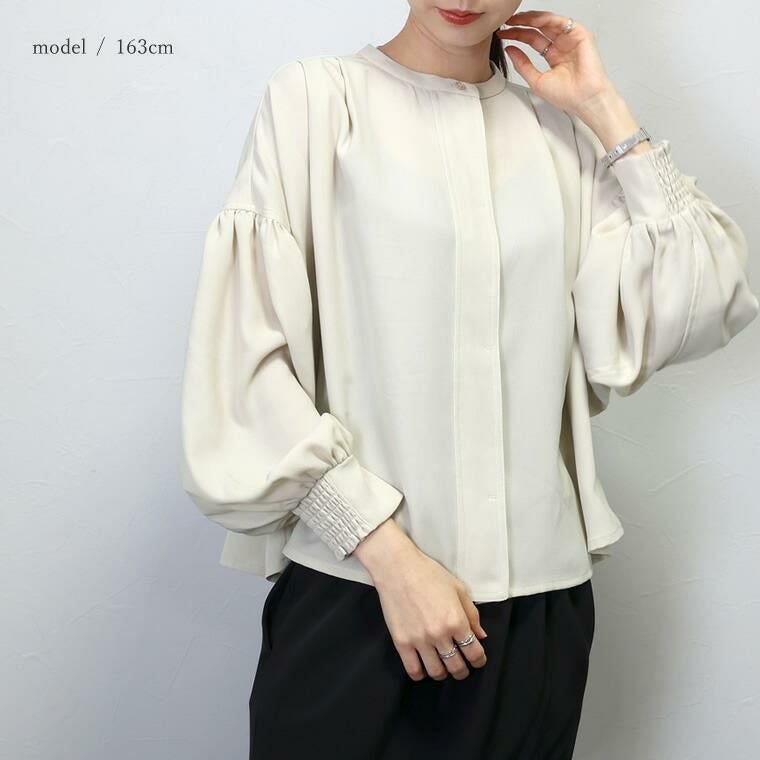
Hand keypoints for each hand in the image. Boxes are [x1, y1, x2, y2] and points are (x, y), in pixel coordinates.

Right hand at [354, 519, 488, 680]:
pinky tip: (423, 666)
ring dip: (442, 673)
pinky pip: (413, 670)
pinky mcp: (401, 642)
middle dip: (462, 670)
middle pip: (456, 666)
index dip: (479, 660)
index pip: (474, 652)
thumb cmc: (429, 573)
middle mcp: (440, 635)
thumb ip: (472, 614)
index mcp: (456, 620)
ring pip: (436, 672)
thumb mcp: (458, 588)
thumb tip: (481, 636)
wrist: (398, 568)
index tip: (477, 660)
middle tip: (461, 667)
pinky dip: (421, 674)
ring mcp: (419, 640)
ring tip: (442, 667)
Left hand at [496, 10, 616, 117]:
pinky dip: (546, 18)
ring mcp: (571, 39)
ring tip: (516, 19)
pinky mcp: (580, 35)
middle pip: (539, 28)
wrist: (584, 100)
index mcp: (553, 56)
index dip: (517, 35)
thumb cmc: (568, 96)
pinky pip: (561, 22)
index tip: (503, 33)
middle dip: (522, 23)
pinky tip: (533, 20)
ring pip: (549, 22)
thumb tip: (509, 50)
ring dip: (531, 18)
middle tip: (507, 21)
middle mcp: (562, 45)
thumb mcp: (536, 80)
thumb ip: (522, 65)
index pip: (532, 39)